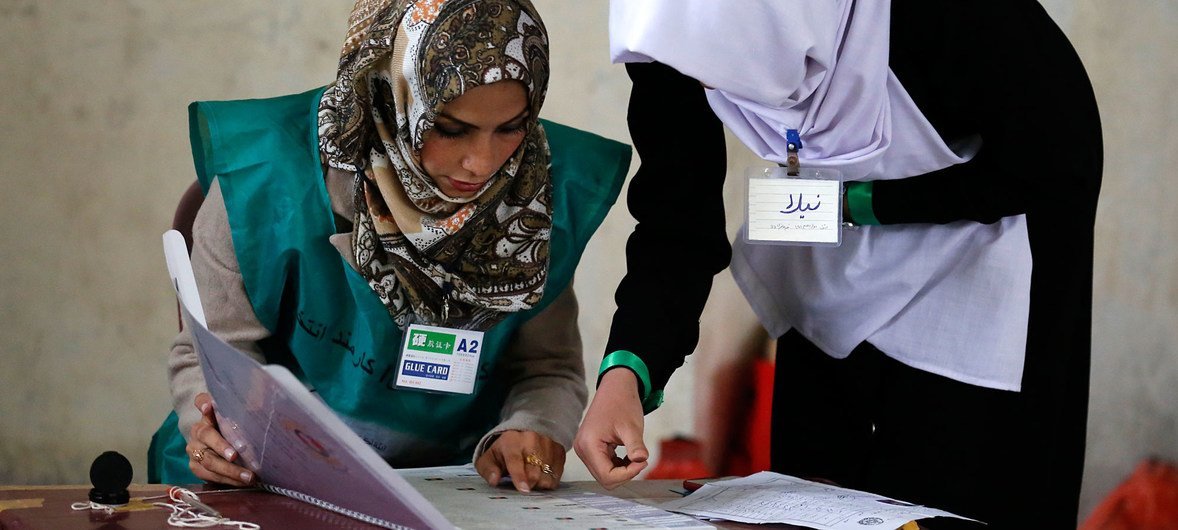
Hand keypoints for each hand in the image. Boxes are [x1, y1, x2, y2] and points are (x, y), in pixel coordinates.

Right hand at [186, 393, 253, 486]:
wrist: (225, 450)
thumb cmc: (239, 430)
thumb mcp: (243, 418)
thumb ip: (250, 409)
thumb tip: (266, 402)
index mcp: (208, 413)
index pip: (201, 401)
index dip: (203, 403)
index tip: (208, 407)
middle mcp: (198, 430)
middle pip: (206, 435)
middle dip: (221, 446)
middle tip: (235, 455)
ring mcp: (194, 449)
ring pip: (208, 460)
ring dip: (229, 470)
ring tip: (248, 476)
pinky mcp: (195, 466)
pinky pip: (209, 475)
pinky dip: (228, 480)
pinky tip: (242, 482)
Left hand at [474, 430, 564, 492]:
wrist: (524, 433)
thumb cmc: (506, 449)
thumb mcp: (490, 458)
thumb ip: (488, 469)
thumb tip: (494, 480)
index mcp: (512, 442)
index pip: (516, 460)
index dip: (519, 476)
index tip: (524, 489)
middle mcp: (532, 440)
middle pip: (534, 472)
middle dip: (529, 484)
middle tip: (523, 483)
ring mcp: (548, 444)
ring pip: (547, 475)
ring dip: (539, 482)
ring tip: (531, 475)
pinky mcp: (559, 450)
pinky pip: (557, 474)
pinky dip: (549, 479)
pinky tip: (542, 473)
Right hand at [573, 368, 648, 488]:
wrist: (616, 388)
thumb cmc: (622, 403)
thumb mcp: (632, 427)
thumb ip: (636, 447)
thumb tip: (642, 461)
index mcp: (589, 445)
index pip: (607, 476)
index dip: (628, 474)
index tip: (642, 460)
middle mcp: (582, 449)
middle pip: (604, 478)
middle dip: (625, 473)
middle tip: (640, 457)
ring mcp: (584, 449)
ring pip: (604, 474)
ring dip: (622, 469)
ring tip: (633, 453)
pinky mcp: (589, 448)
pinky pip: (604, 466)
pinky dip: (618, 464)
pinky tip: (627, 453)